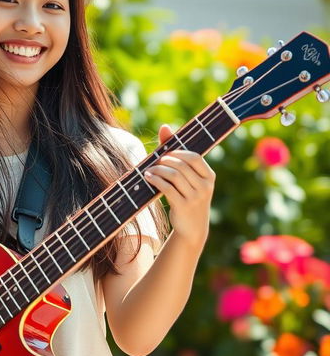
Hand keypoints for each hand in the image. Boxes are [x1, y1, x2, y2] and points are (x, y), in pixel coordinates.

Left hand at [144, 124, 215, 246]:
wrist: (192, 229)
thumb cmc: (187, 197)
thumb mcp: (188, 179)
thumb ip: (176, 154)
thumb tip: (164, 127)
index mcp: (209, 176)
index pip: (194, 157)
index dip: (177, 152)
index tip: (165, 154)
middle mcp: (205, 186)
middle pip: (181, 165)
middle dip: (164, 161)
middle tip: (154, 162)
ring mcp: (196, 197)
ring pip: (174, 176)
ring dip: (158, 170)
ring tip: (148, 170)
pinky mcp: (184, 206)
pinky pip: (167, 188)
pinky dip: (155, 180)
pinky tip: (147, 177)